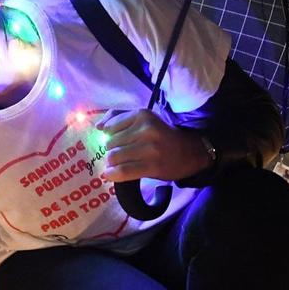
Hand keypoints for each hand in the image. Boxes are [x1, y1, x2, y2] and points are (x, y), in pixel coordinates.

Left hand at [97, 109, 211, 182]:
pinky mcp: (152, 166)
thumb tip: (98, 126)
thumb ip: (119, 117)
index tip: (118, 142)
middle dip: (112, 151)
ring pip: (113, 157)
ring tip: (121, 164)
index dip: (110, 137)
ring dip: (113, 164)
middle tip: (123, 154)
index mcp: (142, 115)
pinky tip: (111, 175)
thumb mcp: (144, 119)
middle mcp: (146, 130)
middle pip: (110, 144)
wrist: (190, 152)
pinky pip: (122, 171)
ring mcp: (149, 149)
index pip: (109, 127)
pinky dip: (112, 174)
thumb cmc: (162, 135)